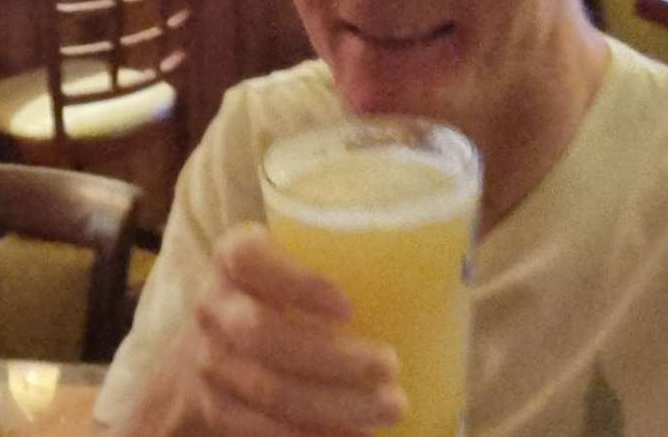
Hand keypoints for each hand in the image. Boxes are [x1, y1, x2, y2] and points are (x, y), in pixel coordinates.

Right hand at [173, 223, 403, 434]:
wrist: (220, 347)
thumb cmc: (284, 296)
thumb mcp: (297, 263)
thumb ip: (349, 258)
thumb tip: (459, 248)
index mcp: (233, 257)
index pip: (251, 260)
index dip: (296, 283)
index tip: (348, 308)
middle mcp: (213, 306)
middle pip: (262, 334)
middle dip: (332, 357)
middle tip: (390, 366)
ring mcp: (209, 361)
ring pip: (268, 390)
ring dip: (334, 406)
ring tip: (391, 407)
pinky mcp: (216, 409)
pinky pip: (261, 431)